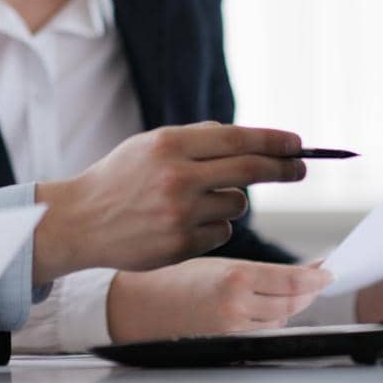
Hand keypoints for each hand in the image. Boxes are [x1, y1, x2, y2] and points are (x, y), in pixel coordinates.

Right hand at [31, 122, 305, 283]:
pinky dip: (213, 226)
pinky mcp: (181, 244)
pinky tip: (183, 225)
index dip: (274, 141)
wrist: (82, 221)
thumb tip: (248, 139)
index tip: (298, 143)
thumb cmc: (120, 178)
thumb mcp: (149, 146)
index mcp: (169, 144)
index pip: (237, 139)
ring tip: (196, 201)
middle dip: (283, 168)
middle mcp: (177, 176)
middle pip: (249, 169)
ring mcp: (180, 213)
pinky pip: (222, 232)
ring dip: (230, 200)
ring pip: (236, 203)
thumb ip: (195, 140)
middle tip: (300, 168)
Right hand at [106, 259, 333, 343]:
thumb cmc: (171, 278)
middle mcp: (237, 307)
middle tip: (318, 276)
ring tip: (287, 288)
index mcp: (233, 278)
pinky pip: (264, 332)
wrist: (136, 306)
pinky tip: (266, 306)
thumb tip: (305, 270)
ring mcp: (234, 331)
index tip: (329, 269)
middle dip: (308, 289)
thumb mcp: (217, 263)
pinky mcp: (228, 346)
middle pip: (293, 301)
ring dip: (289, 304)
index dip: (316, 276)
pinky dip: (271, 319)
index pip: (292, 280)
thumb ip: (259, 270)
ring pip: (281, 318)